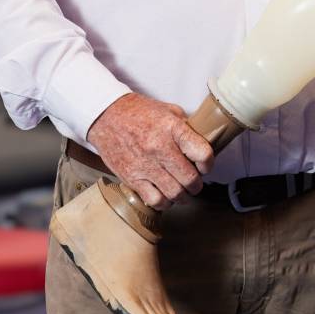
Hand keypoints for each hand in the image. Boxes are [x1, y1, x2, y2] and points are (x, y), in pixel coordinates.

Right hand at [86, 92, 215, 209]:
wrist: (106, 116)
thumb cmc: (138, 113)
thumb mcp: (168, 111)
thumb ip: (186, 128)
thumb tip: (203, 143)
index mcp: (172, 129)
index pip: (202, 153)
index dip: (208, 164)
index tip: (205, 166)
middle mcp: (159, 148)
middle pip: (189, 179)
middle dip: (196, 185)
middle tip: (195, 183)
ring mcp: (144, 165)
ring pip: (174, 193)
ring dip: (182, 196)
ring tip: (182, 192)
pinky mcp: (131, 178)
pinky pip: (154, 200)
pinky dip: (164, 202)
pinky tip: (165, 196)